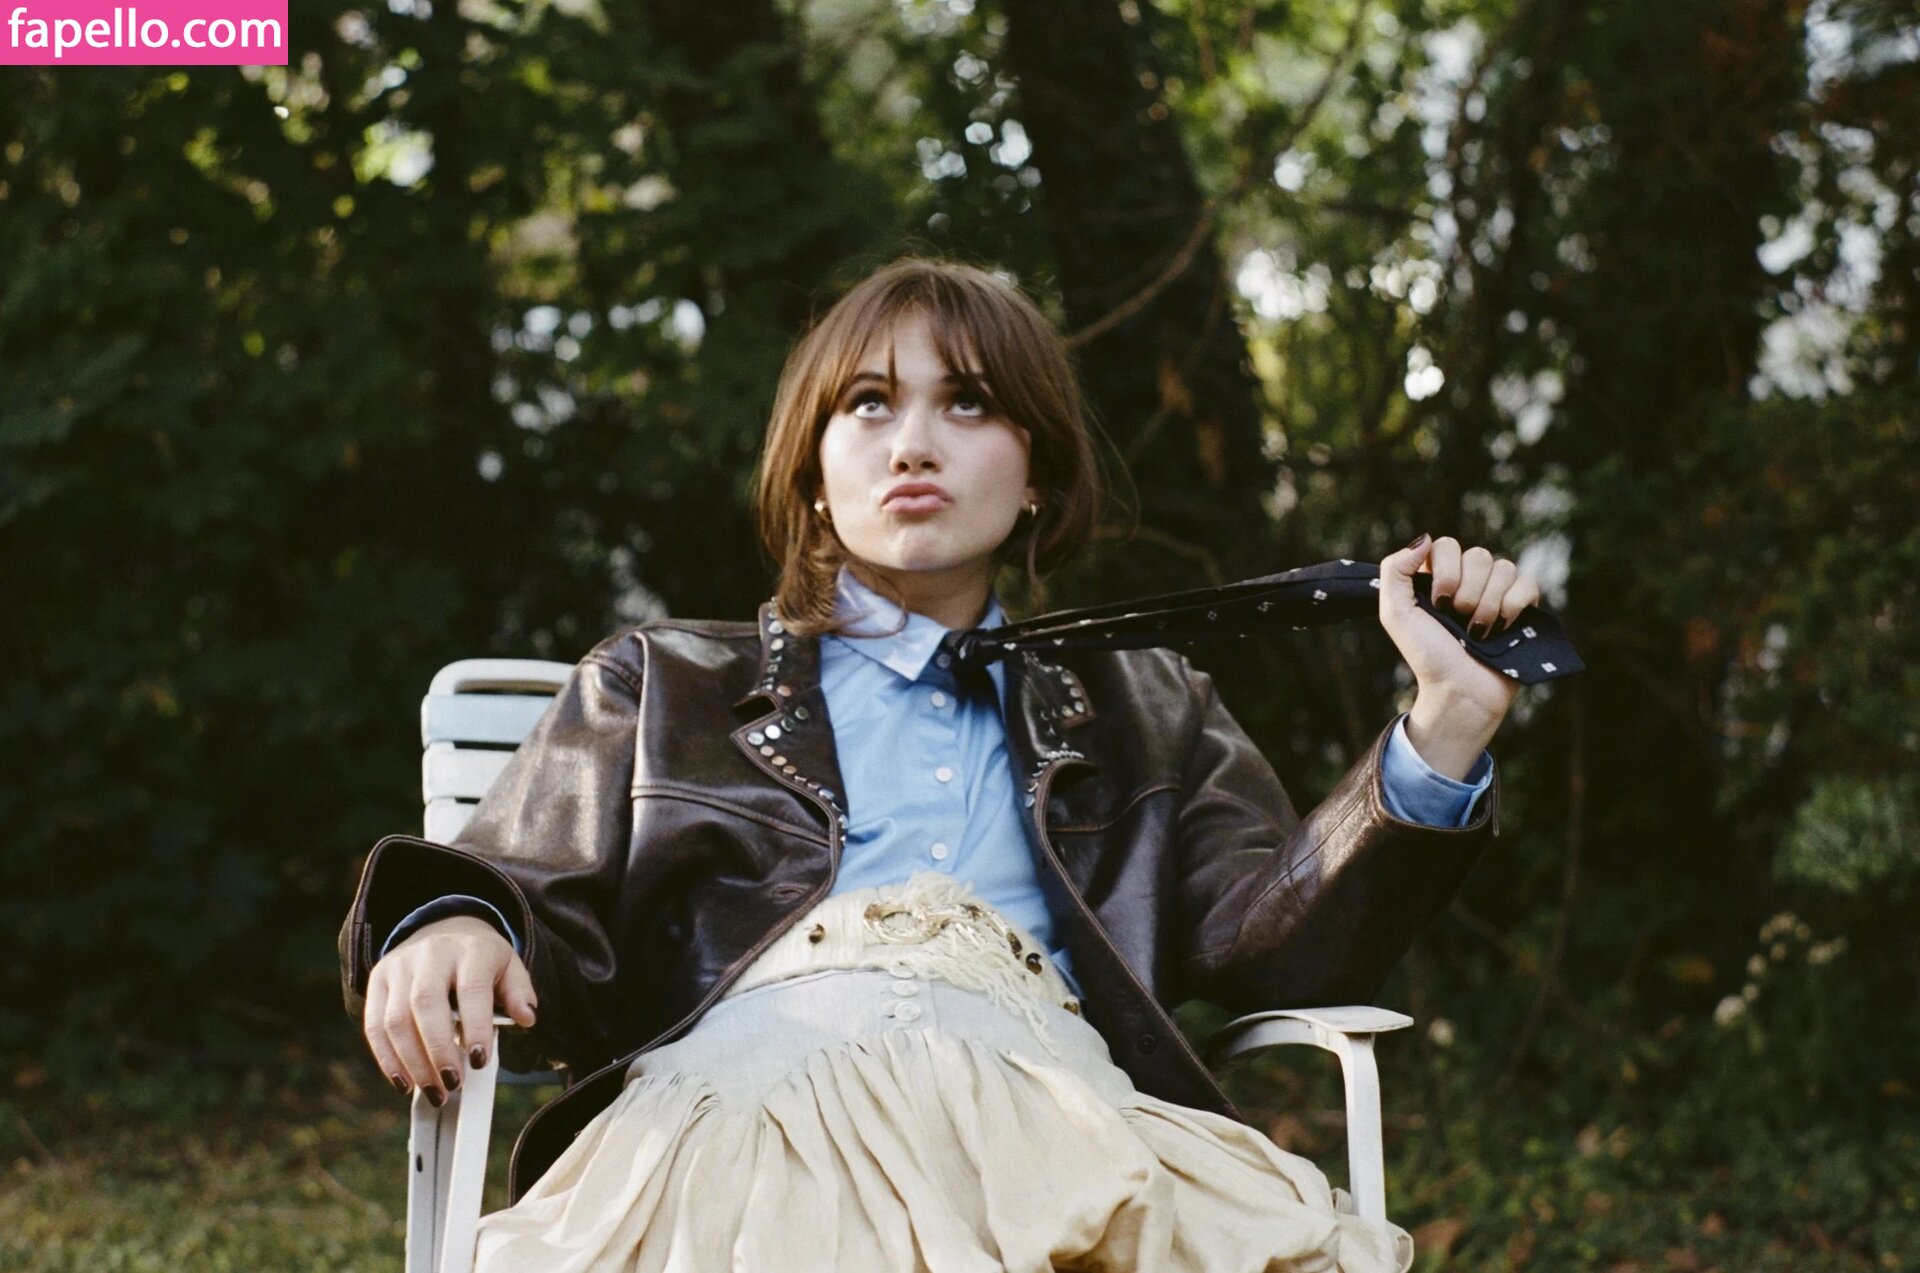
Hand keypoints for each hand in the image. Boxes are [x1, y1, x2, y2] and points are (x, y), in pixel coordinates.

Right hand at [362, 914, 536, 1104]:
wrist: (444, 930)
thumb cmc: (480, 961)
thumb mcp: (509, 968)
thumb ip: (519, 993)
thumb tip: (527, 1018)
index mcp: (471, 950)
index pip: (472, 989)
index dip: (475, 1027)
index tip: (479, 1061)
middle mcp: (431, 953)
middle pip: (426, 1004)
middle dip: (437, 1050)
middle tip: (452, 1084)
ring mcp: (400, 965)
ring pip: (396, 1018)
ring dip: (412, 1062)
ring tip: (434, 1090)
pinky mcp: (378, 979)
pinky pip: (374, 1024)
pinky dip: (386, 1059)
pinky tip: (404, 1082)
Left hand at [1378, 534, 1541, 771]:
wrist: (1461, 691)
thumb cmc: (1427, 656)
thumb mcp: (1396, 614)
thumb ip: (1395, 570)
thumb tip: (1424, 538)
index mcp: (1439, 577)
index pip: (1447, 545)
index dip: (1446, 572)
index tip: (1438, 603)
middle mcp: (1469, 580)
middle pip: (1479, 556)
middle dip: (1468, 594)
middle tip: (1459, 621)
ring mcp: (1498, 592)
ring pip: (1505, 568)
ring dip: (1488, 605)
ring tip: (1479, 632)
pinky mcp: (1523, 607)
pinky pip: (1528, 583)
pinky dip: (1515, 606)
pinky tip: (1503, 627)